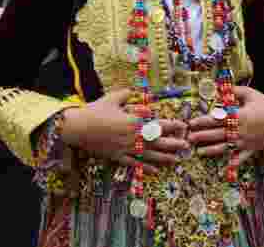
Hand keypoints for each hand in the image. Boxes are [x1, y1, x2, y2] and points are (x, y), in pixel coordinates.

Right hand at [59, 89, 188, 166]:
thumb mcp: (112, 98)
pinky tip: (154, 171)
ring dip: (163, 158)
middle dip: (173, 144)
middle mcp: (132, 137)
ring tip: (175, 160)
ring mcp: (124, 149)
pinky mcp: (116, 156)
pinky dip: (144, 167)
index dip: (172, 126)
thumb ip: (126, 95)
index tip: (183, 126)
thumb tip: (135, 93)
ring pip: (148, 155)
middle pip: (157, 142)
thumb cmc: (95, 111)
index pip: (158, 124)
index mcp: (134, 121)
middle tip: (186, 146)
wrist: (77, 128)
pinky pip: (133, 163)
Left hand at [187, 86, 263, 168]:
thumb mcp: (250, 94)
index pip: (216, 119)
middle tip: (189, 138)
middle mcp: (240, 130)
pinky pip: (240, 158)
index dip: (203, 121)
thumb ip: (234, 91)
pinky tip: (223, 169)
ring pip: (225, 147)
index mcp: (239, 115)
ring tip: (199, 152)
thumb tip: (218, 89)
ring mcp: (245, 142)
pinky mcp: (251, 149)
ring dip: (211, 150)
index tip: (192, 123)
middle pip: (217, 134)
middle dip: (202, 136)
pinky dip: (232, 164)